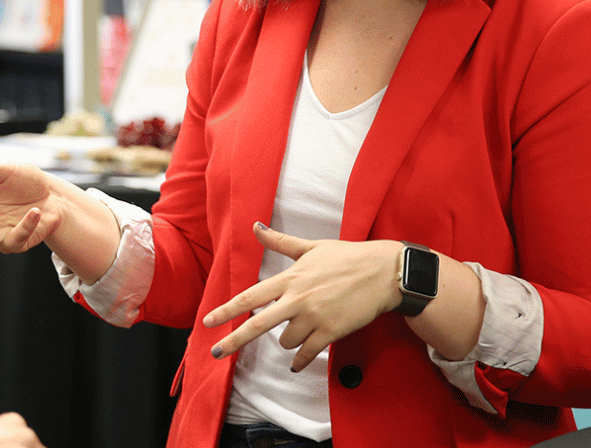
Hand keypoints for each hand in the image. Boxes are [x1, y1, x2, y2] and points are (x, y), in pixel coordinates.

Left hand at [203, 224, 401, 372]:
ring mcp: (314, 317)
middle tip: (215, 352)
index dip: (226, 310)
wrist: (384, 273)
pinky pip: (306, 354)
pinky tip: (297, 364)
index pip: (250, 297)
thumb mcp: (311, 247)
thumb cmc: (347, 257)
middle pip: (257, 325)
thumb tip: (255, 226)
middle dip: (233, 341)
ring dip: (287, 341)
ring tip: (301, 329)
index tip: (207, 321)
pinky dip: (300, 361)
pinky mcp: (331, 332)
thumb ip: (280, 241)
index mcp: (289, 278)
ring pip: (285, 341)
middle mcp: (297, 299)